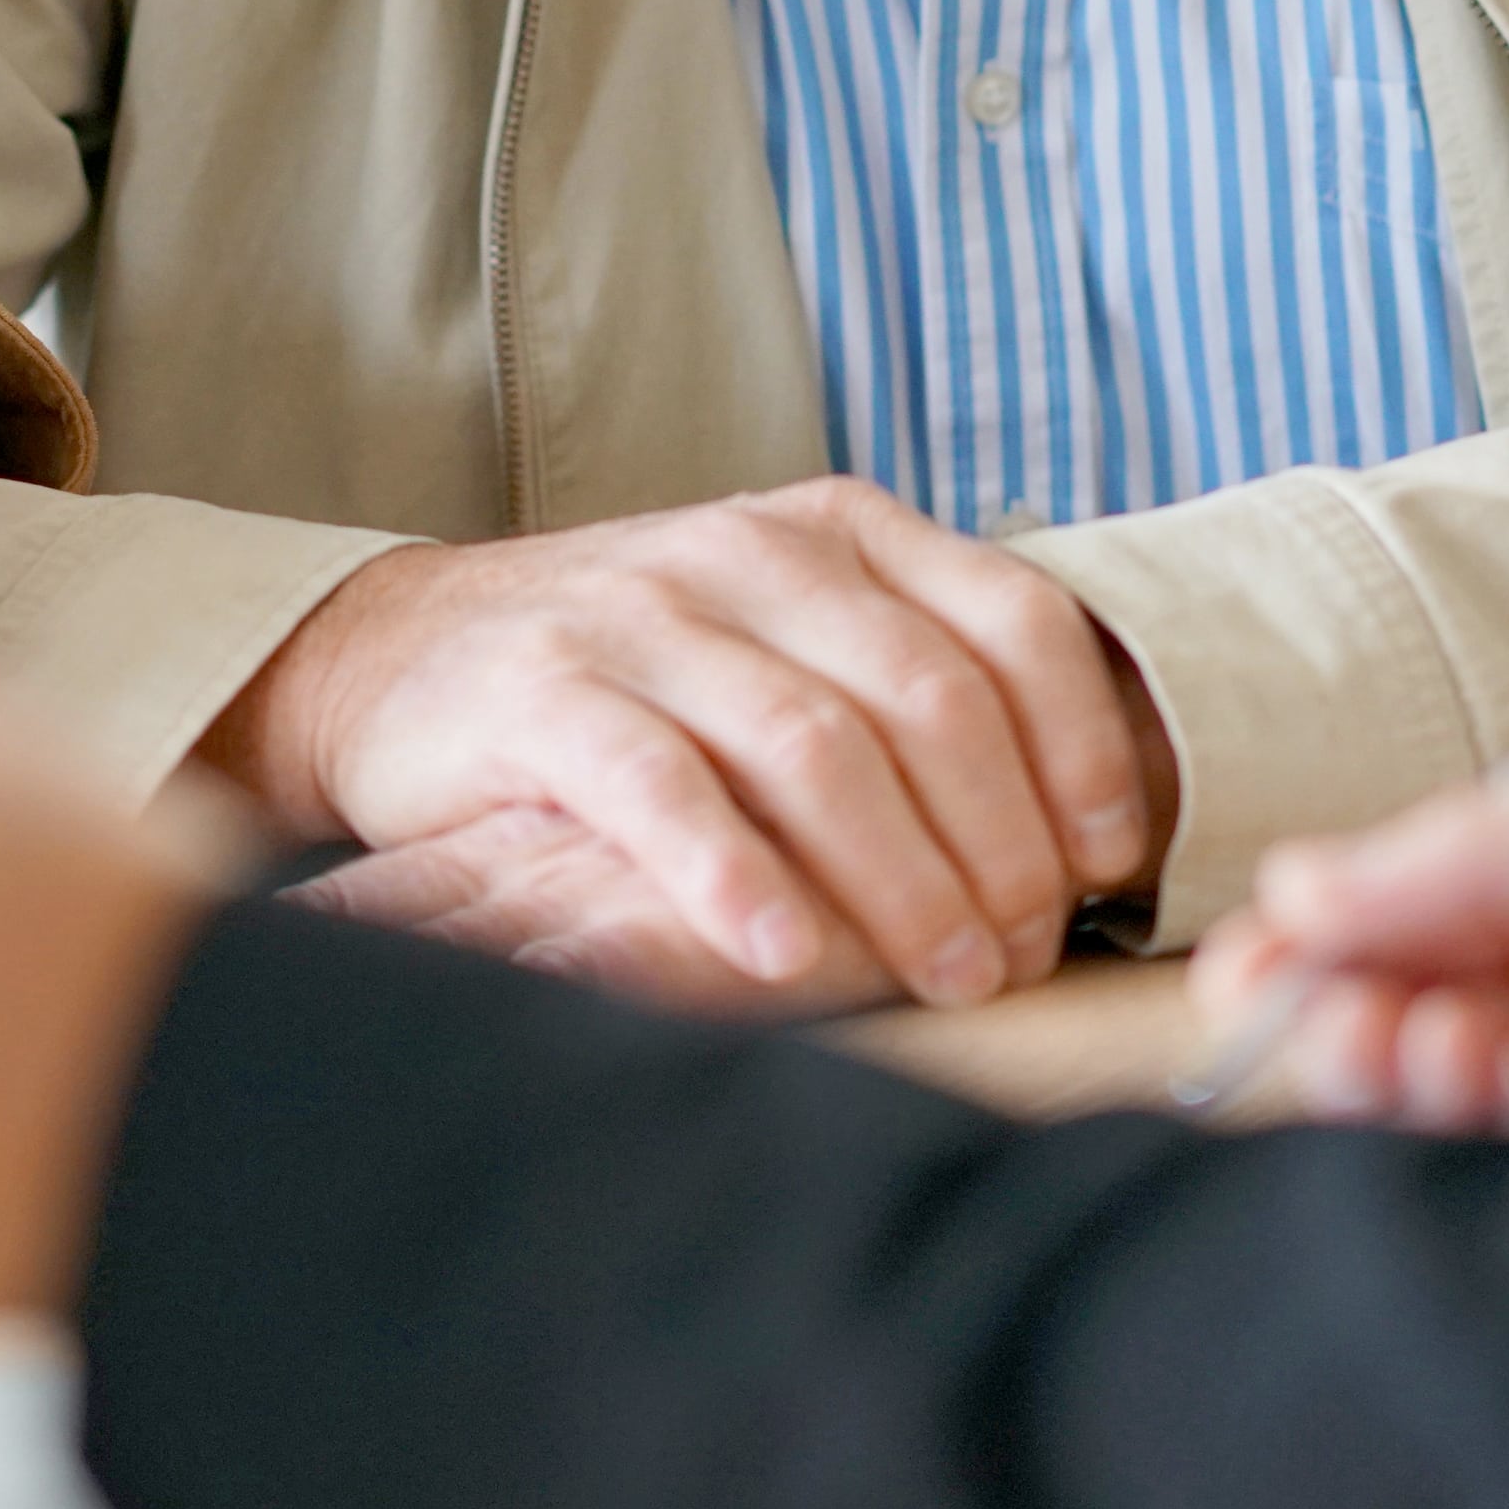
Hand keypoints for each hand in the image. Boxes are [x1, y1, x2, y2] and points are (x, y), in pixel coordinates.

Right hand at [198, 478, 1156, 1011]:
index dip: (1084, 748)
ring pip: (815, 745)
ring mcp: (644, 612)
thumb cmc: (638, 682)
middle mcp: (752, 550)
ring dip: (903, 878)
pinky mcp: (544, 688)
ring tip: (947, 978)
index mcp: (839, 530)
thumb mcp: (784, 641)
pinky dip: (736, 875)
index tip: (1109, 864)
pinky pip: (663, 785)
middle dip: (1003, 846)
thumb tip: (1081, 839)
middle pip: (931, 698)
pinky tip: (785, 953)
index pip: (1016, 619)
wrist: (400, 658)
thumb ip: (909, 691)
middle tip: (1022, 958)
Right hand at [1191, 734, 1508, 1147]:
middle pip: (1422, 1004)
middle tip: (1348, 1031)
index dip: (1317, 947)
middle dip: (1359, 1019)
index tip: (1245, 980)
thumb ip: (1465, 855)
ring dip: (1427, 1068)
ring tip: (1445, 1050)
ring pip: (1474, 1083)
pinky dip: (1503, 1120)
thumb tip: (1295, 888)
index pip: (1405, 912)